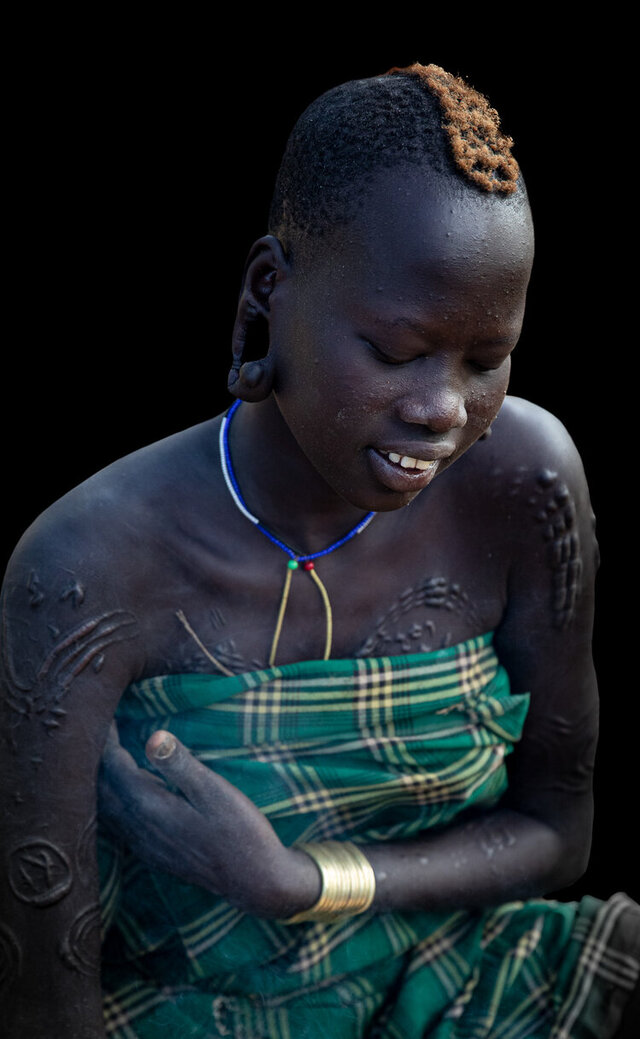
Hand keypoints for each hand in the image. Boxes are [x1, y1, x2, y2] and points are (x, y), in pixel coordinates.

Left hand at [98, 724, 318, 917]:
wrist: (255, 882)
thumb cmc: (241, 832)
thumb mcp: (216, 792)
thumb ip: (181, 765)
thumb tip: (153, 736)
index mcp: (149, 808)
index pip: (113, 768)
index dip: (106, 740)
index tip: (103, 714)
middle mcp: (138, 829)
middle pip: (102, 788)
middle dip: (98, 758)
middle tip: (102, 727)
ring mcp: (144, 844)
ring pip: (108, 807)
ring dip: (104, 779)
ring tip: (110, 752)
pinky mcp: (154, 853)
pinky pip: (120, 821)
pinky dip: (115, 798)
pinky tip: (128, 789)